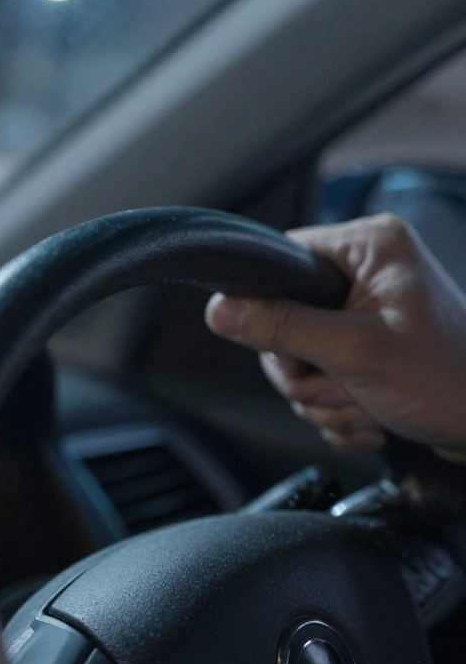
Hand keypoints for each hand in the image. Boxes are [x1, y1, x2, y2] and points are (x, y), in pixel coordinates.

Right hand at [205, 213, 465, 461]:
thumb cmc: (452, 380)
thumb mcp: (355, 351)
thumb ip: (281, 327)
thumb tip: (219, 310)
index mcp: (370, 247)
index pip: (281, 261)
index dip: (272, 310)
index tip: (296, 348)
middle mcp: (367, 273)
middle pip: (282, 320)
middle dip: (306, 372)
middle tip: (343, 385)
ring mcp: (366, 315)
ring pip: (298, 360)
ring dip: (324, 398)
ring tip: (366, 405)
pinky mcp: (367, 352)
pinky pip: (320, 382)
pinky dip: (339, 411)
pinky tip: (371, 417)